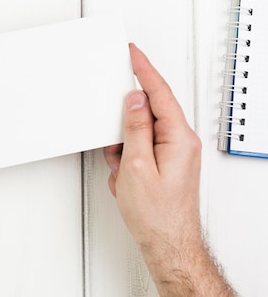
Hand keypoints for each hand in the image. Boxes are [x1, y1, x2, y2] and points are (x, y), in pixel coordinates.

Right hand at [104, 44, 248, 296]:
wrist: (167, 244)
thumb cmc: (157, 213)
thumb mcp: (136, 165)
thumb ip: (135, 127)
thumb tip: (134, 100)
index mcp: (178, 137)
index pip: (159, 92)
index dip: (143, 69)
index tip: (132, 53)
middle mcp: (181, 143)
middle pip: (149, 113)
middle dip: (125, 125)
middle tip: (116, 141)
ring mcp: (174, 155)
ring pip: (140, 134)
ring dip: (125, 149)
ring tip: (123, 173)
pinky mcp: (166, 166)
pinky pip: (141, 150)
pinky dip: (128, 161)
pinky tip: (126, 179)